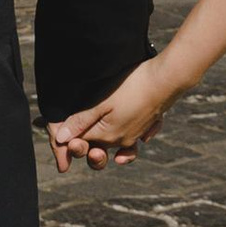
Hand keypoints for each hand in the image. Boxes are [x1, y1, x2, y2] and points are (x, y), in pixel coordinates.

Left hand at [47, 62, 182, 172]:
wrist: (166, 80)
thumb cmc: (131, 87)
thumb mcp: (102, 102)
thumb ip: (81, 121)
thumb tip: (61, 139)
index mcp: (107, 136)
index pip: (81, 142)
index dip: (68, 135)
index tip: (59, 122)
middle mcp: (121, 141)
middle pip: (97, 146)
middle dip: (85, 142)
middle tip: (77, 131)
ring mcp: (135, 135)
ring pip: (114, 144)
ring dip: (103, 141)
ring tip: (96, 131)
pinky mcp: (146, 127)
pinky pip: (132, 139)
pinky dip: (124, 137)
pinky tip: (121, 126)